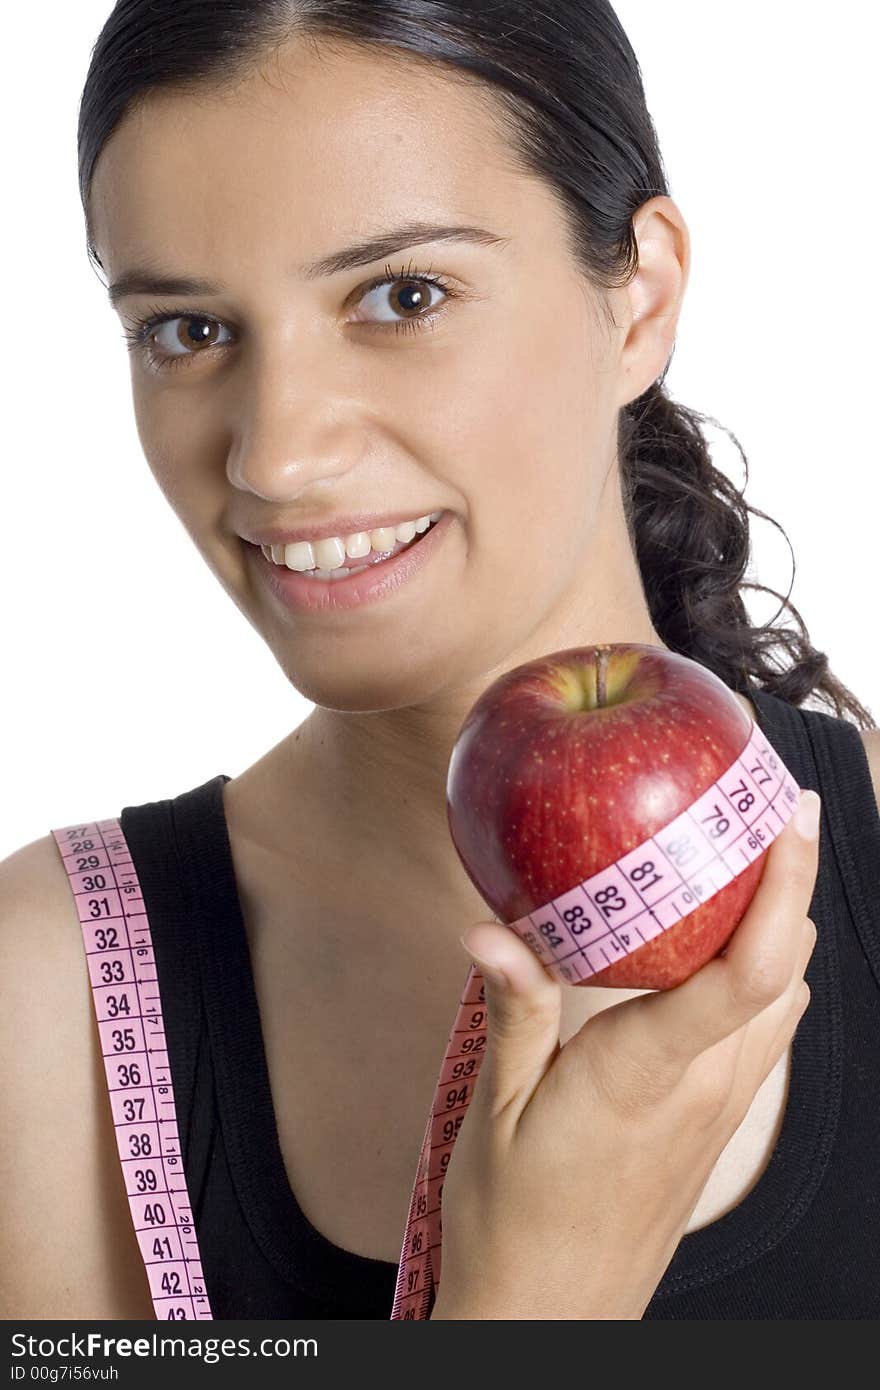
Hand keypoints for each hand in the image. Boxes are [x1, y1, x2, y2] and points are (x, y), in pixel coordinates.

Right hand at [431, 789, 821, 1319]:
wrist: (550, 1320)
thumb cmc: (512, 1224)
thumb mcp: (499, 1111)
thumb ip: (515, 1011)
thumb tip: (491, 926)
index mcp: (647, 1075)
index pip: (748, 972)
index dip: (784, 888)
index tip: (788, 818)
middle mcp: (705, 1089)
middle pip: (787, 969)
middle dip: (790, 884)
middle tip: (761, 808)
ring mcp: (719, 1112)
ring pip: (787, 1001)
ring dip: (782, 928)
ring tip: (745, 862)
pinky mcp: (715, 1127)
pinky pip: (766, 1034)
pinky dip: (764, 975)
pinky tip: (717, 949)